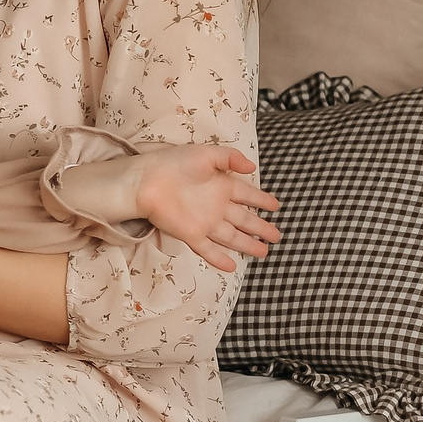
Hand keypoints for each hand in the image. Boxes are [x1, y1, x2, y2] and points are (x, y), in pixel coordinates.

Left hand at [135, 142, 280, 273]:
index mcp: (221, 185)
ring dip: (247, 245)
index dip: (262, 199)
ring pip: (232, 236)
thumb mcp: (206, 154)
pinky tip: (232, 266)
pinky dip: (220, 258)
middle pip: (244, 219)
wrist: (145, 181)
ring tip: (264, 252)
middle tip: (277, 236)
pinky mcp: (191, 234)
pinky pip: (208, 249)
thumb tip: (253, 166)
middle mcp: (216, 205)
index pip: (248, 194)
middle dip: (261, 227)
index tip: (276, 206)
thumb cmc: (173, 164)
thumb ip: (230, 158)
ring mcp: (205, 222)